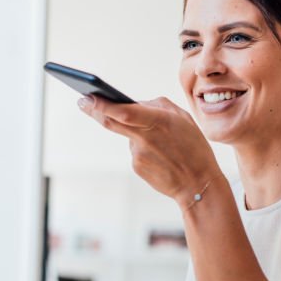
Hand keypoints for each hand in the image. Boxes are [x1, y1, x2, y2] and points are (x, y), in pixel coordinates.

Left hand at [79, 96, 220, 205]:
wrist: (197, 184)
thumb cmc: (194, 148)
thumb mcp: (183, 118)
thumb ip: (158, 106)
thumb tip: (135, 103)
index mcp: (157, 121)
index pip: (122, 111)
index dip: (101, 104)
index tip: (87, 95)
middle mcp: (144, 138)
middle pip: (110, 122)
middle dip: (93, 110)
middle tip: (82, 101)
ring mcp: (137, 154)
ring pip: (129, 136)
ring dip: (138, 135)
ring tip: (163, 145)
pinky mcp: (136, 167)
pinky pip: (135, 151)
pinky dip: (144, 149)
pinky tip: (161, 157)